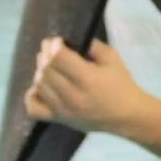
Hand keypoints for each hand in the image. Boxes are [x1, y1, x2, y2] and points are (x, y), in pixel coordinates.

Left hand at [25, 37, 152, 135]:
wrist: (128, 116)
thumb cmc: (122, 84)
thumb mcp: (113, 59)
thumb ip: (93, 46)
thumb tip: (70, 41)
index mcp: (88, 78)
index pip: (58, 57)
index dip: (54, 45)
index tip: (57, 41)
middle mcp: (73, 95)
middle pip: (46, 69)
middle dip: (45, 54)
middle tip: (51, 49)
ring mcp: (64, 109)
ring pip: (39, 85)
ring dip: (40, 71)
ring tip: (48, 65)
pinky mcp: (60, 119)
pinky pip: (34, 108)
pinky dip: (32, 95)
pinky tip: (40, 88)